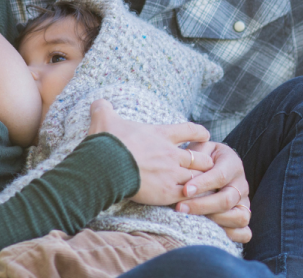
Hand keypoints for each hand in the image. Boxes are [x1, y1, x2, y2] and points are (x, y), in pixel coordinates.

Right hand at [87, 100, 212, 205]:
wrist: (104, 166)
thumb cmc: (107, 142)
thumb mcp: (104, 119)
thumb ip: (103, 109)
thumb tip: (97, 102)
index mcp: (161, 135)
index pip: (189, 130)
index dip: (199, 133)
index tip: (205, 136)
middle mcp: (170, 154)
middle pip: (201, 158)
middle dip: (204, 162)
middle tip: (203, 166)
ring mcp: (171, 173)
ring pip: (198, 178)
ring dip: (198, 181)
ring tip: (199, 186)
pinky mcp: (166, 192)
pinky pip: (188, 194)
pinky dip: (190, 197)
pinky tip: (190, 199)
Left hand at [176, 141, 251, 242]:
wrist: (213, 163)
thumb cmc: (202, 157)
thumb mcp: (199, 149)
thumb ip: (194, 154)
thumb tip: (185, 164)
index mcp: (232, 164)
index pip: (221, 176)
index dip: (203, 184)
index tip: (185, 190)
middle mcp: (241, 184)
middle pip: (227, 199)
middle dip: (202, 206)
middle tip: (180, 208)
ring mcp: (244, 202)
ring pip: (239, 217)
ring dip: (215, 221)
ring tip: (193, 221)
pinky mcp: (242, 217)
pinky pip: (244, 232)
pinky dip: (231, 235)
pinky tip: (211, 232)